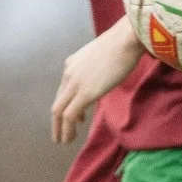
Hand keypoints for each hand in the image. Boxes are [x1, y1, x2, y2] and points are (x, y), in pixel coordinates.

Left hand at [52, 17, 141, 144]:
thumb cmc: (122, 44)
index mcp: (72, 64)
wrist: (125, 40)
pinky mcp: (84, 94)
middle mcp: (68, 74)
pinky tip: (70, 138)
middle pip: (57, 103)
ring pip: (59, 112)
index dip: (66, 105)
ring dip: (60, 129)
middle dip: (57, 121)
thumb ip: (98, 68)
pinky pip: (69, 116)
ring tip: (64, 140)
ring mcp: (75, 84)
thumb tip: (105, 76)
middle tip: (59, 135)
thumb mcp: (103, 56)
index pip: (64, 90)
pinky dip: (67, 130)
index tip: (74, 117)